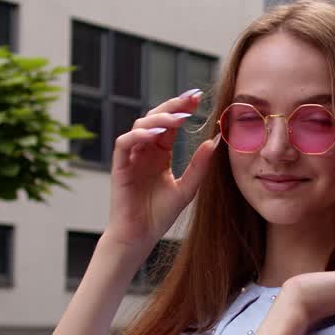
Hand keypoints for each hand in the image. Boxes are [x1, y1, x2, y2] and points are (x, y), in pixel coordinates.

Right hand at [104, 90, 219, 251]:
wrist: (140, 237)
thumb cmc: (159, 215)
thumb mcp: (187, 189)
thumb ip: (199, 166)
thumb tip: (215, 141)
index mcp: (160, 154)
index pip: (170, 124)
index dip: (182, 109)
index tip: (199, 98)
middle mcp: (144, 151)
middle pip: (155, 118)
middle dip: (172, 106)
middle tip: (192, 99)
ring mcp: (131, 157)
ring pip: (140, 126)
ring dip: (159, 119)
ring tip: (179, 119)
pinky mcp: (119, 167)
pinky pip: (124, 143)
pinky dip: (138, 136)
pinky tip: (155, 135)